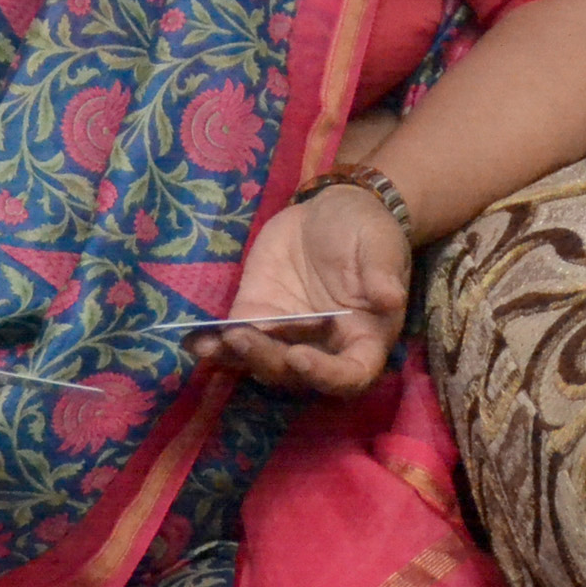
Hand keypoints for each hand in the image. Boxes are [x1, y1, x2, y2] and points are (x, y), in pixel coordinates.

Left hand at [187, 182, 410, 396]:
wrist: (335, 209)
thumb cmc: (368, 230)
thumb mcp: (381, 246)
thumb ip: (383, 274)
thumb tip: (390, 299)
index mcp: (364, 339)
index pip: (350, 375)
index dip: (325, 376)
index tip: (300, 357)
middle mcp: (325, 347)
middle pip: (296, 375)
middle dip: (268, 360)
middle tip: (243, 336)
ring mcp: (288, 335)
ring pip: (262, 362)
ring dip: (238, 356)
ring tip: (213, 342)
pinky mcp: (259, 315)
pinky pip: (236, 339)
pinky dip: (215, 345)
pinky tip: (195, 341)